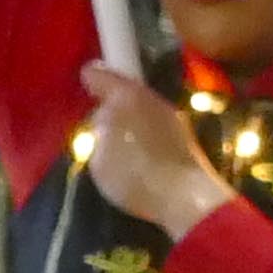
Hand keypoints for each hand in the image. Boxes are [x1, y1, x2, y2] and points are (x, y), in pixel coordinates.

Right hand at [77, 64, 232, 240]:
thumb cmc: (134, 173)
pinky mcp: (185, 140)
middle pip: (128, 92)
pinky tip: (138, 149)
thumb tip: (105, 120)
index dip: (94, 76)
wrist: (185, 197)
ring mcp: (173, 119)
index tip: (87, 75)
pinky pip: (155, 128)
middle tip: (99, 110)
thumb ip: (99, 133)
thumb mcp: (99, 157)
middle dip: (115, 99)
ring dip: (132, 117)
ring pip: (145, 109)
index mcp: (127, 96)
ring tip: (117, 134)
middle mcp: (153, 99)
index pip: (106, 77)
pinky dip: (145, 133)